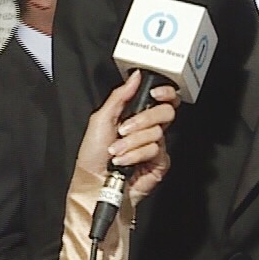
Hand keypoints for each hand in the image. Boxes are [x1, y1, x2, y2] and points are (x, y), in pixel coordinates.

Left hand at [75, 71, 177, 203]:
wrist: (93, 183)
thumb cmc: (93, 155)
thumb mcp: (100, 119)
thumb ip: (119, 96)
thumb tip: (135, 77)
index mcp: (136, 116)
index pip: (161, 99)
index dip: (165, 93)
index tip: (155, 93)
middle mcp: (148, 129)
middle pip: (165, 112)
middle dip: (142, 120)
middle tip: (123, 130)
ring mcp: (155, 146)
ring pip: (156, 133)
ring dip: (131, 143)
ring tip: (116, 151)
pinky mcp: (159, 163)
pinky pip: (155, 150)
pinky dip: (136, 155)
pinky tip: (124, 161)